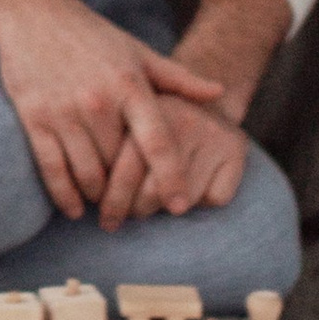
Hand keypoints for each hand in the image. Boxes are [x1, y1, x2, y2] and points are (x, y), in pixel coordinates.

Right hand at [0, 0, 224, 224]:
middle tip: (136, 209)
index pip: (157, 141)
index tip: (180, 205)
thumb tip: (220, 93)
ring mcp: (64, 111)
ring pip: (87, 174)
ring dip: (99, 197)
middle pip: (120, 166)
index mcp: (130, 85)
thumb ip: (178, 78)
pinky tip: (75, 209)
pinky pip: (52, 169)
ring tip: (107, 205)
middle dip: (129, 192)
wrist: (33, 14)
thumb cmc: (92, 36)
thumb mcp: (138, 51)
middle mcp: (98, 101)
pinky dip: (65, 196)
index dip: (171, 176)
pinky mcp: (34, 118)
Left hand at [107, 99, 251, 222]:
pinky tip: (191, 190)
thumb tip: (81, 194)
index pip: (126, 169)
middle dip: (132, 211)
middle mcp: (183, 120)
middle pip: (152, 191)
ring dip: (164, 210)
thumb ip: (102, 144)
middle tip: (117, 219)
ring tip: (150, 204)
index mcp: (148, 109)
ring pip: (182, 201)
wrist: (207, 100)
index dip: (113, 199)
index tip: (103, 215)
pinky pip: (213, 198)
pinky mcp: (237, 151)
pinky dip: (202, 203)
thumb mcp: (127, 116)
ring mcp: (213, 135)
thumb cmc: (153, 119)